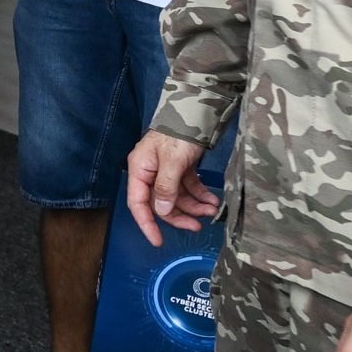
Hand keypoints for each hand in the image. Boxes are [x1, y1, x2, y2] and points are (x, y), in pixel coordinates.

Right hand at [123, 130, 217, 248]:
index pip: (138, 203)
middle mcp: (151, 172)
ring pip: (177, 197)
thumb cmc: (177, 134)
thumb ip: (166, 187)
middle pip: (161, 203)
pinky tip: (212, 201)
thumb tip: (163, 210)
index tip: (158, 241)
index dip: (147, 224)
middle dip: (179, 215)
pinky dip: (200, 195)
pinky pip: (189, 187)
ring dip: (194, 206)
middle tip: (197, 226)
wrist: (195, 111)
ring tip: (211, 211)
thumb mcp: (172, 161)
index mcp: (140, 170)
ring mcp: (167, 170)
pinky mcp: (182, 167)